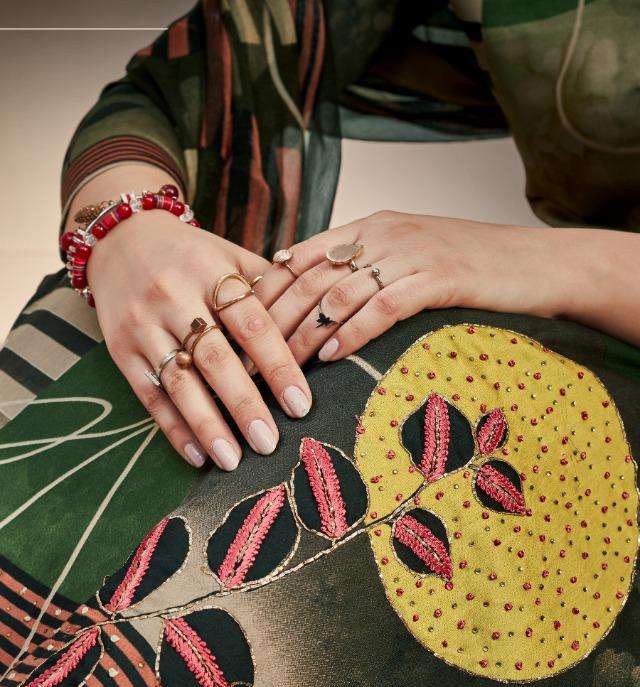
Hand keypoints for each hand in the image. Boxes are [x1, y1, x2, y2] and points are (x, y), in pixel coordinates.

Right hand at [88, 210, 313, 470]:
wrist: (120, 240)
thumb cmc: (189, 255)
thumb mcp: (228, 257)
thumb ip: (268, 288)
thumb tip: (317, 327)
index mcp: (210, 273)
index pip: (251, 323)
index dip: (278, 365)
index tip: (300, 405)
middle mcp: (173, 298)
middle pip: (214, 357)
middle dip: (243, 403)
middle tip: (269, 443)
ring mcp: (143, 326)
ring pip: (178, 381)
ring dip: (207, 424)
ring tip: (233, 460)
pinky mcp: (120, 350)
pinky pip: (149, 396)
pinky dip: (173, 428)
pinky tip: (197, 454)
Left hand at [257, 211, 567, 363]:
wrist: (541, 264)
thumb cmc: (469, 270)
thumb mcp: (404, 259)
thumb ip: (358, 271)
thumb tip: (305, 305)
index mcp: (368, 227)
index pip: (297, 258)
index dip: (261, 296)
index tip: (233, 331)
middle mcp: (384, 233)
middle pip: (308, 279)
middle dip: (271, 324)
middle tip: (244, 363)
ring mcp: (412, 252)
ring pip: (339, 294)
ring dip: (304, 336)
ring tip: (280, 371)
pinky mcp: (442, 276)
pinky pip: (386, 304)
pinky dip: (355, 331)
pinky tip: (333, 357)